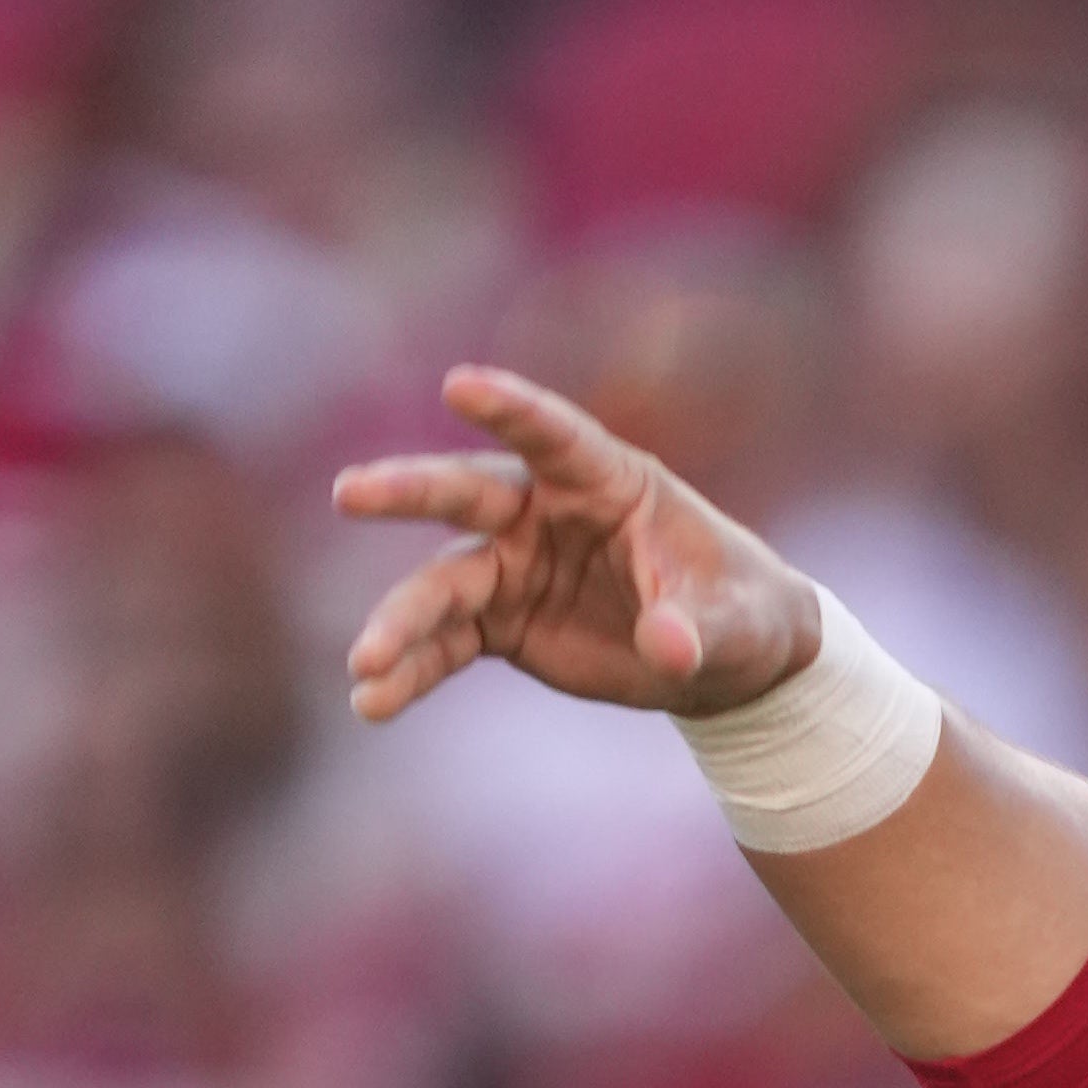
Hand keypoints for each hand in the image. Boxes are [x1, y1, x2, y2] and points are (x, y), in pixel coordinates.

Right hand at [334, 363, 818, 725]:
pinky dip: (411, 671)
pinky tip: (374, 703)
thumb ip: (695, 627)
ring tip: (364, 664)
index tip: (460, 384)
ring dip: (401, 621)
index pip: (554, 436)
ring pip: (442, 583)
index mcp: (607, 481)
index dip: (510, 408)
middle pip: (467, 492)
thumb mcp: (733, 621)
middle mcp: (543, 513)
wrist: (719, 657)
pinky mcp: (500, 621)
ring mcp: (513, 566)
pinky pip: (445, 643)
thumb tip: (668, 649)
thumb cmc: (735, 610)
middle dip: (410, 491)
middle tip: (351, 493)